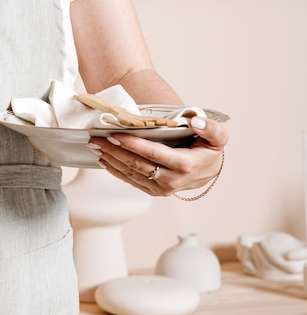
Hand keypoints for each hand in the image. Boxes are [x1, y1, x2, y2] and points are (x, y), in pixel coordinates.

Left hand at [88, 115, 228, 196]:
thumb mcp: (219, 137)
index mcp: (184, 165)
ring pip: (130, 174)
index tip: (115, 135)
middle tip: (97, 139)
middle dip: (114, 151)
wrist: (209, 172)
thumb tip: (195, 123)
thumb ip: (211, 128)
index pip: (153, 154)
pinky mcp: (153, 191)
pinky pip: (130, 181)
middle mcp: (171, 181)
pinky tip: (104, 160)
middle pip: (136, 164)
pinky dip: (116, 170)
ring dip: (111, 160)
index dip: (133, 144)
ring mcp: (161, 189)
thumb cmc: (210, 151)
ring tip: (96, 147)